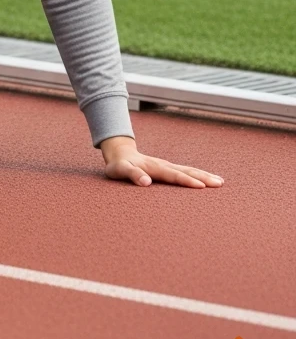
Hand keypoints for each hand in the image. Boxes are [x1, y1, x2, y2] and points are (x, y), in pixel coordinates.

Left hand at [100, 136, 223, 188]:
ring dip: (204, 175)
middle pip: (186, 171)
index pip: (174, 175)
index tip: (201, 186)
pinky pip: (186, 171)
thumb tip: (146, 182)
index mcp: (154, 167)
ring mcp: (167, 166)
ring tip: (220, 181)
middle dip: (203, 177)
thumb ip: (132, 174)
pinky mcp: (168, 168)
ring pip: (189, 170)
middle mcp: (164, 165)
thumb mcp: (120, 170)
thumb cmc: (119, 165)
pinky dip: (198, 175)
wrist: (120, 153)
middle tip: (220, 183)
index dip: (187, 181)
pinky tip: (207, 179)